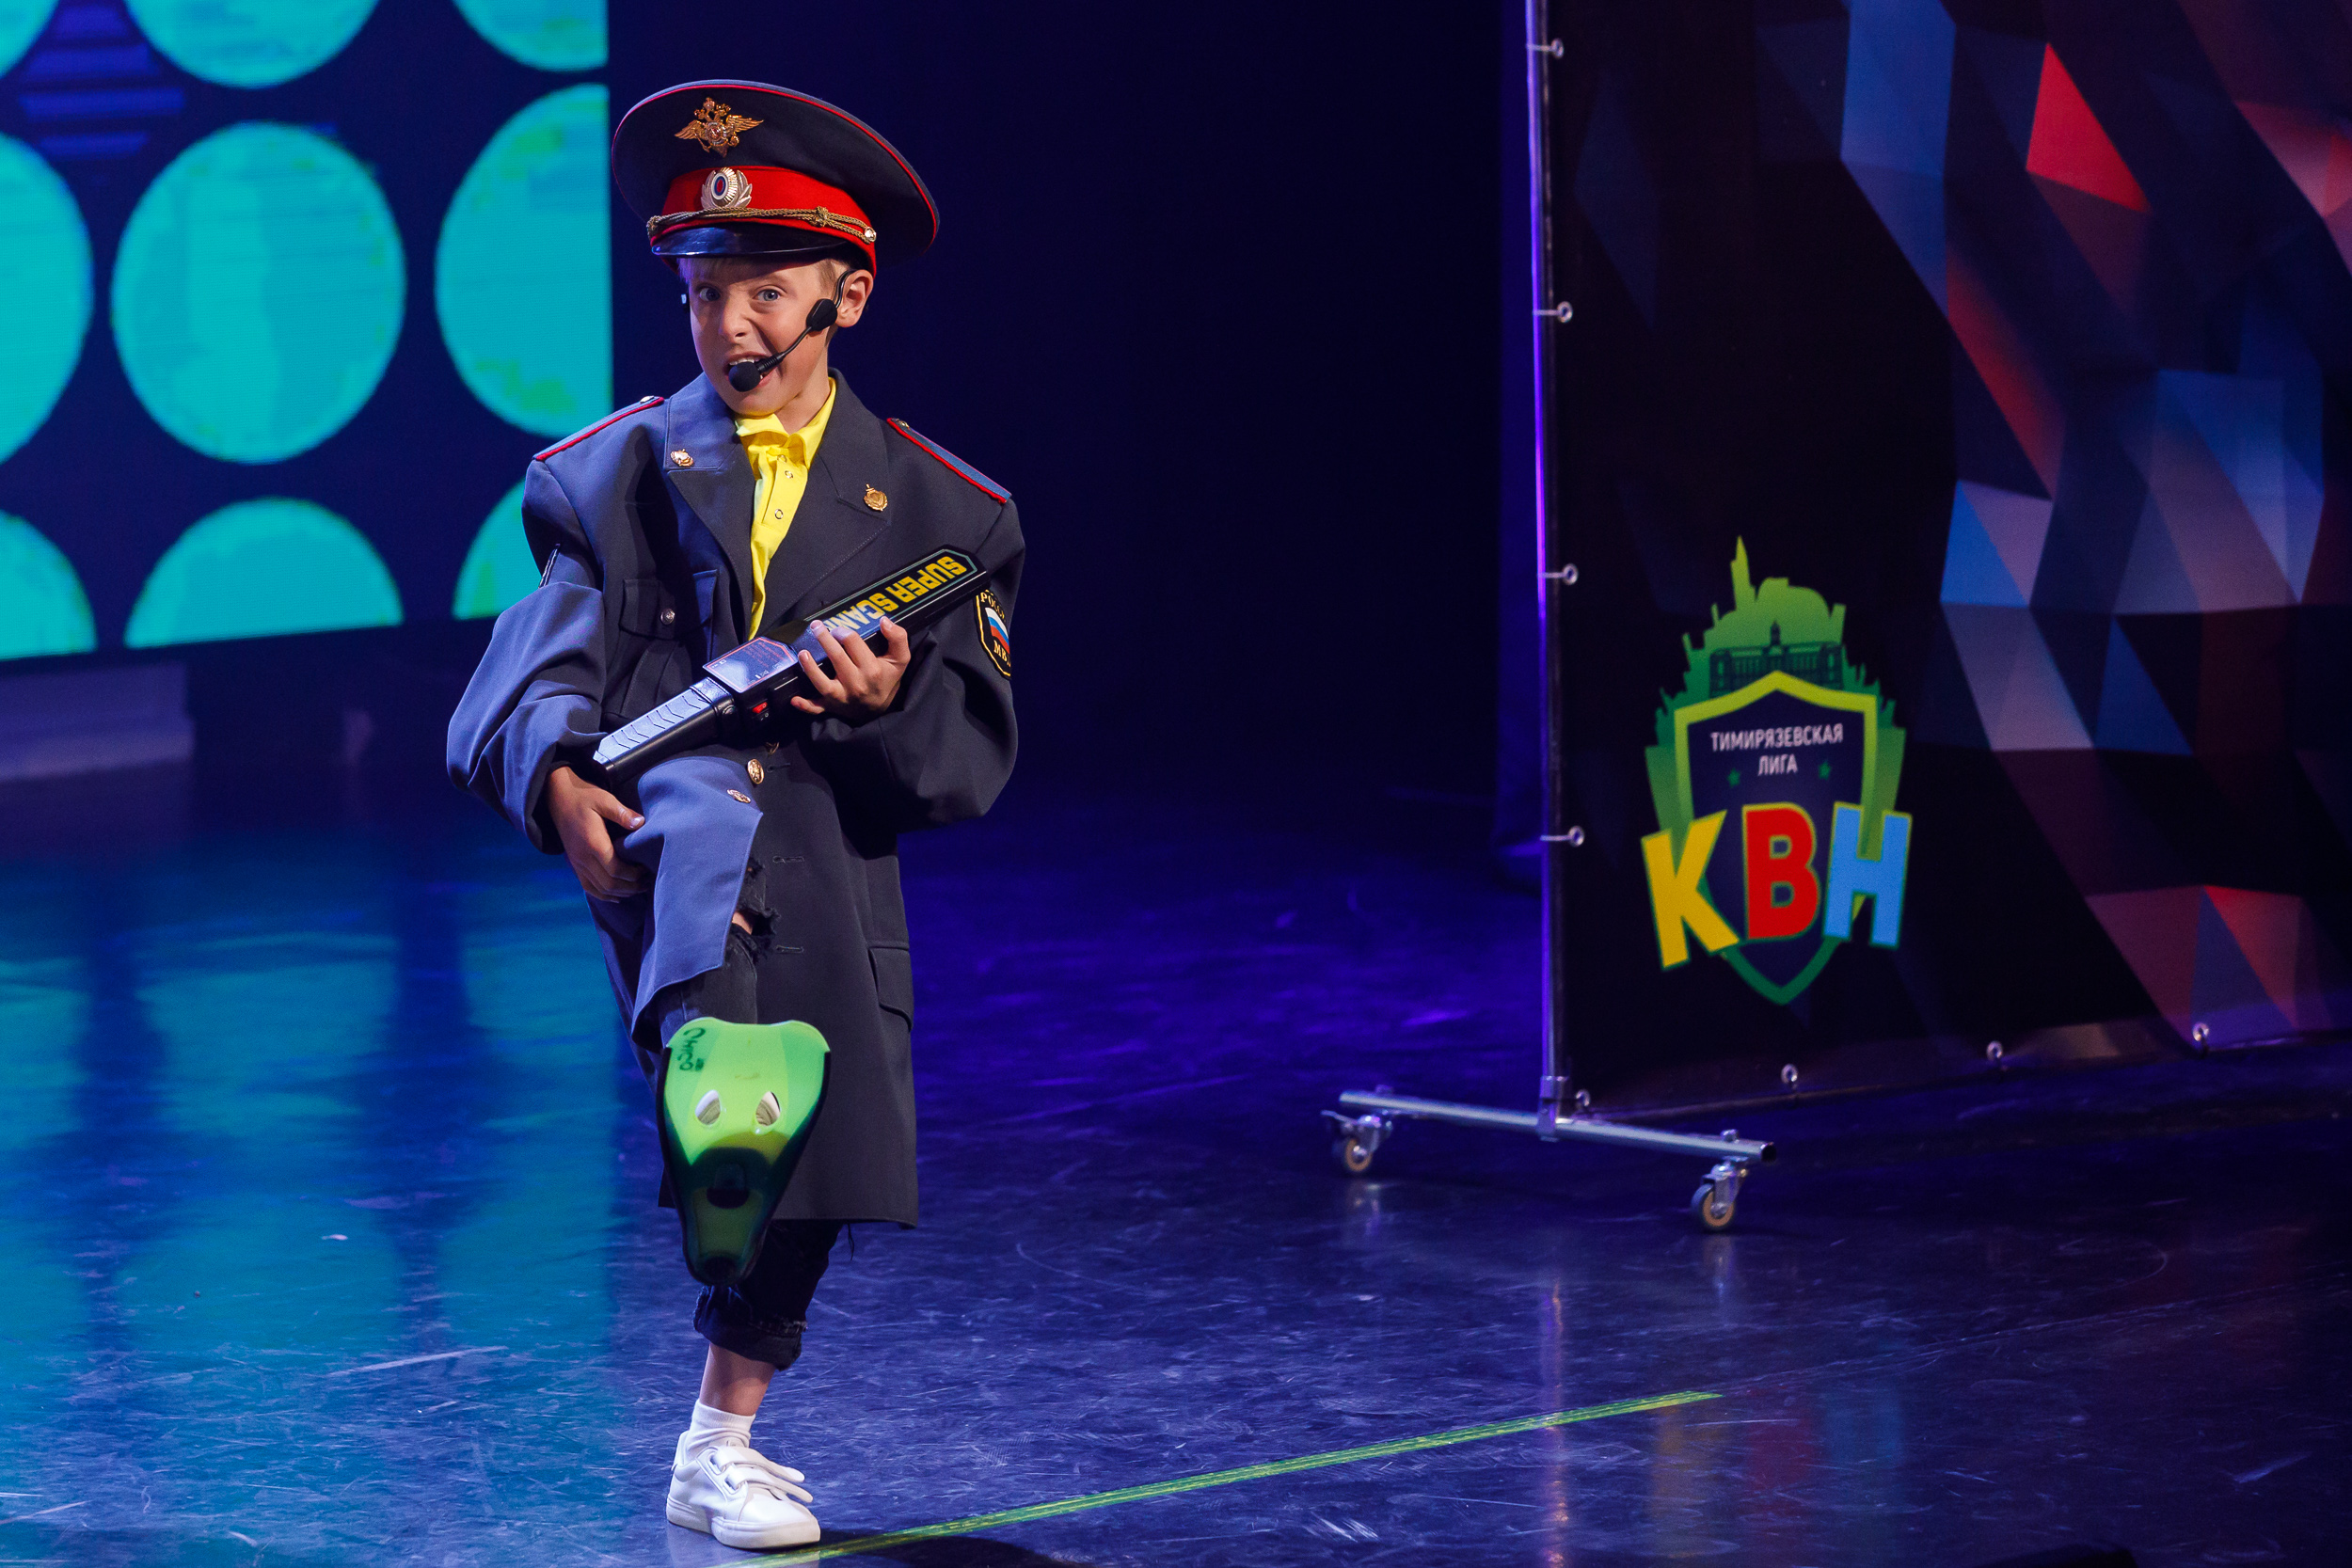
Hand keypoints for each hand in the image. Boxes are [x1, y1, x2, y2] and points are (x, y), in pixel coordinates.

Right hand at [546, 765, 645, 900]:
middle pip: (609, 884)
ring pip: (599, 889)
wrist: (557, 798)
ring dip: (620, 893)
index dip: (633, 875)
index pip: (615, 870)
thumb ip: (622, 812)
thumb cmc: (584, 797)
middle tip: (647, 882)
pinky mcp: (574, 864)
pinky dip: (604, 895)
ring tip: (637, 888)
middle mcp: (583, 857)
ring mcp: (577, 863)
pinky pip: (588, 887)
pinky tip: (617, 895)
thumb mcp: (604, 799)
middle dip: (630, 887)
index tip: (646, 870)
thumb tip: (641, 823)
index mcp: (592, 843)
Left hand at [791, 616, 910, 717]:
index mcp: (872, 669)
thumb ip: (898, 638)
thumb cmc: (887, 680)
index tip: (839, 628)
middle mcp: (856, 684)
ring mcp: (842, 697)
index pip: (853, 642)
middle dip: (824, 638)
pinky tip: (794, 699)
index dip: (844, 630)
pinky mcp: (832, 706)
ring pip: (822, 683)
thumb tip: (884, 620)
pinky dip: (805, 705)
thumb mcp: (900, 660)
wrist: (882, 709)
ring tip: (802, 653)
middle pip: (836, 657)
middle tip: (816, 626)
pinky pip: (816, 708)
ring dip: (810, 668)